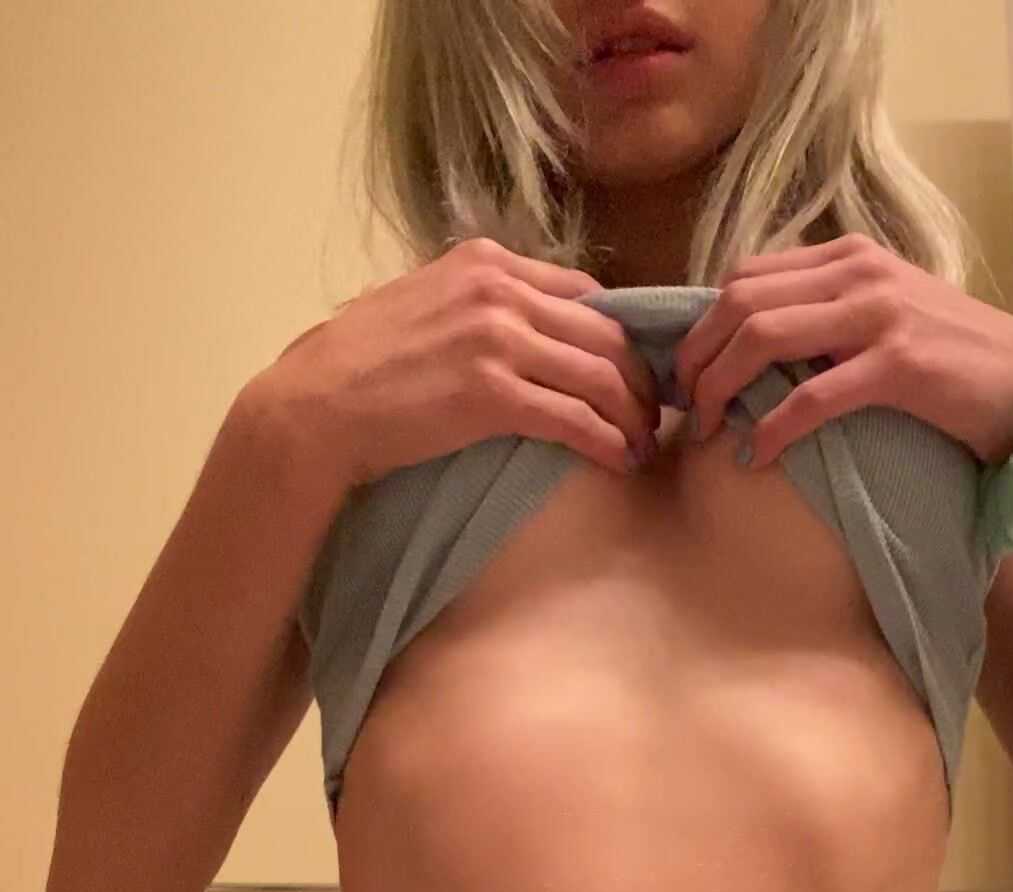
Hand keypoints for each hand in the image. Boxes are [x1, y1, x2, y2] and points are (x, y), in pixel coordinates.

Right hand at [251, 237, 660, 488]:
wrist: (313, 408)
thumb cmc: (356, 370)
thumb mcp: (422, 308)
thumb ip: (474, 308)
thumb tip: (519, 333)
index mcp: (484, 262)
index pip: (584, 292)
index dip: (619, 337)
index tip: (631, 374)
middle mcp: (497, 288)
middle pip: (604, 332)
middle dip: (639, 379)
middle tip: (651, 417)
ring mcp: (495, 337)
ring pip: (599, 374)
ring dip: (631, 416)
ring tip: (642, 446)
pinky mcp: (490, 392)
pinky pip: (573, 416)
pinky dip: (606, 440)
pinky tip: (618, 461)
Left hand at [673, 234, 1012, 469]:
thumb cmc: (947, 361)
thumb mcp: (878, 318)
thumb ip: (822, 317)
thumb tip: (748, 348)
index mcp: (847, 256)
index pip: (745, 276)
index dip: (702, 326)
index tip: (687, 372)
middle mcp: (858, 273)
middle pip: (741, 303)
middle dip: (698, 357)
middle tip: (685, 405)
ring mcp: (879, 315)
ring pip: (764, 338)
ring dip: (721, 388)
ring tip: (708, 429)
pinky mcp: (898, 366)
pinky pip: (811, 398)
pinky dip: (772, 429)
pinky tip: (756, 454)